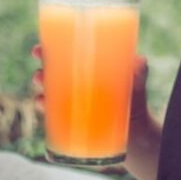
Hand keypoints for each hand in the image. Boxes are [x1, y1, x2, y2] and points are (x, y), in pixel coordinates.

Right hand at [30, 44, 150, 119]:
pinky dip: (45, 109)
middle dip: (41, 68)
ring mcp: (73, 100)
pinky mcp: (72, 120)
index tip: (40, 48)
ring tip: (42, 90)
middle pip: (52, 71)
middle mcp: (77, 81)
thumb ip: (139, 72)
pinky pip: (52, 113)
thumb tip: (140, 61)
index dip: (49, 48)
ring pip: (49, 91)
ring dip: (41, 89)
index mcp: (88, 67)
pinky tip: (42, 105)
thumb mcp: (137, 84)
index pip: (65, 53)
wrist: (136, 131)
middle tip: (40, 69)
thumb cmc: (134, 100)